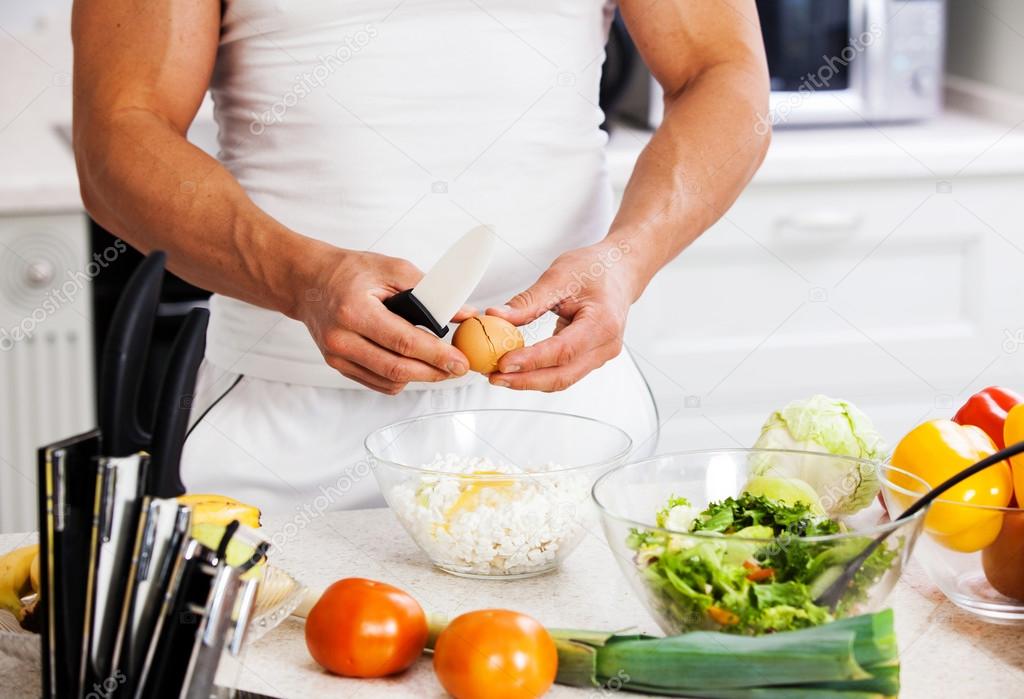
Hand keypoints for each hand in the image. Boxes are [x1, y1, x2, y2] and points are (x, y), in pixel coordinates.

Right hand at [297, 248, 472, 393]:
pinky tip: (413, 365)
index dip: (436, 355)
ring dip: (419, 376)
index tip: (460, 361)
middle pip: (396, 368)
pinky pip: (376, 382)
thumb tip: (463, 313)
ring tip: (439, 365)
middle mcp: (341, 338)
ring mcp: (336, 356)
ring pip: (388, 381)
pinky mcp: (337, 366)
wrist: (308, 282)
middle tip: (458, 368)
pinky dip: (400, 378)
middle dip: (434, 372)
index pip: (403, 342)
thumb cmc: (349, 271)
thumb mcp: (390, 268)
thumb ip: (430, 291)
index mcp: (354, 310)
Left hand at [486, 239, 637, 391]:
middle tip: (495, 377)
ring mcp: (601, 355)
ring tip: (500, 375)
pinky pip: (565, 372)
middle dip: (525, 380)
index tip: (503, 363)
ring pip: (563, 379)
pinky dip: (540, 373)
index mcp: (602, 323)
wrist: (620, 270)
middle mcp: (606, 345)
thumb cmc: (596, 268)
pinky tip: (518, 369)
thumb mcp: (558, 277)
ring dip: (530, 380)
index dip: (531, 360)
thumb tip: (496, 316)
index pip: (562, 350)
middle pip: (563, 375)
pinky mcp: (592, 358)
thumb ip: (528, 301)